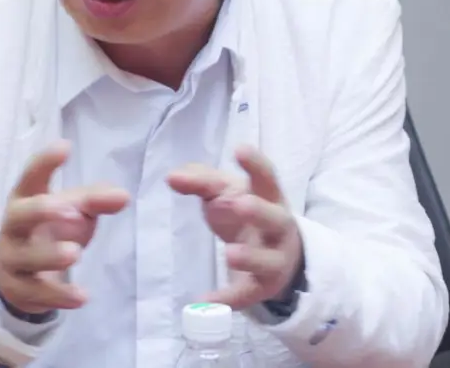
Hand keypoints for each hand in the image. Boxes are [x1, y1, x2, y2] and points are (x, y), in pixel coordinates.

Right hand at [0, 141, 129, 315]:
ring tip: (75, 253)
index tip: (65, 146)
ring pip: (26, 258)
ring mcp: (13, 259)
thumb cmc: (49, 228)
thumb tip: (124, 196)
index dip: (45, 162)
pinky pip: (38, 293)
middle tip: (69, 209)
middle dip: (41, 211)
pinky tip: (82, 297)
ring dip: (50, 255)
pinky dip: (59, 295)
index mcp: (25, 198)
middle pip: (20, 215)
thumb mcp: (71, 209)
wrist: (15, 272)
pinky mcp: (20, 289)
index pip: (31, 176)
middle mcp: (14, 226)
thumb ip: (96, 200)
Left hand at [167, 146, 301, 308]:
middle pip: (274, 218)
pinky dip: (229, 298)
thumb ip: (200, 181)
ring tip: (229, 254)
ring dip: (250, 257)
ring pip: (267, 260)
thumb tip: (171, 176)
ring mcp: (274, 259)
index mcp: (269, 197)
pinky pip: (247, 294)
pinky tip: (207, 300)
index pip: (266, 178)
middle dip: (259, 211)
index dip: (255, 164)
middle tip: (239, 203)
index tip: (239, 149)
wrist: (278, 258)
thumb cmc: (246, 213)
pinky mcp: (263, 287)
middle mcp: (278, 227)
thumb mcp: (226, 192)